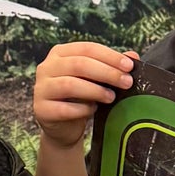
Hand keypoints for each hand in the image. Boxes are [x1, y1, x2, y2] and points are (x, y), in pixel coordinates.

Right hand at [33, 43, 134, 175]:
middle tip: (126, 83)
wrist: (64, 127)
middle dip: (107, 72)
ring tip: (111, 97)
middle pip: (79, 64)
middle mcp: (47, 67)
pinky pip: (64, 108)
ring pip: (70, 84)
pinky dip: (82, 109)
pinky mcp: (41, 109)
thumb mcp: (96, 80)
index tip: (129, 66)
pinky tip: (93, 110)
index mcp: (61, 53)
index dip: (110, 56)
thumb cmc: (81, 98)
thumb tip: (133, 56)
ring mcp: (41, 88)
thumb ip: (111, 66)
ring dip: (95, 90)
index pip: (87, 48)